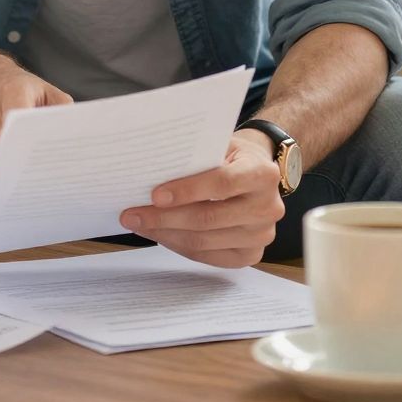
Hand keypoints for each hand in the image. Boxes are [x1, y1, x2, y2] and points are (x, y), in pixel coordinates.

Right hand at [0, 53, 71, 186]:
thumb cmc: (17, 87)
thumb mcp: (45, 90)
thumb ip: (61, 108)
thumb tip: (70, 134)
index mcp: (13, 90)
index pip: (16, 119)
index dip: (23, 143)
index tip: (36, 164)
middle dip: (13, 165)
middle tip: (29, 184)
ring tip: (13, 188)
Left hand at [119, 130, 283, 268]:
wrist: (257, 173)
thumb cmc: (232, 157)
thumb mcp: (220, 145)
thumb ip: (195, 156)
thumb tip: (150, 169)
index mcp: (263, 174)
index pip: (222, 183)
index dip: (187, 190)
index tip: (155, 195)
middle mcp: (268, 207)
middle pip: (208, 218)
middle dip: (164, 218)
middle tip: (132, 214)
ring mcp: (261, 235)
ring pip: (203, 242)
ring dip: (165, 234)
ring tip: (139, 224)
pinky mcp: (251, 255)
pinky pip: (206, 256)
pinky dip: (177, 245)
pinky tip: (159, 234)